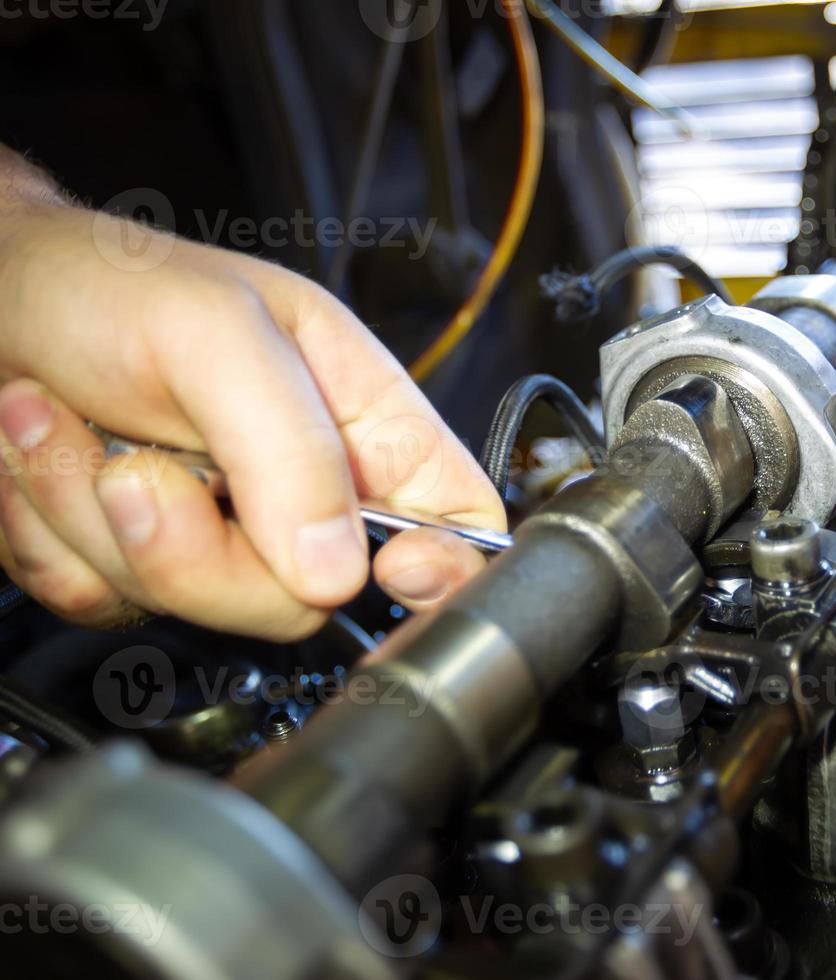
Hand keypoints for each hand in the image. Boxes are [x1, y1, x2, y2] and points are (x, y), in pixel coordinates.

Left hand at [0, 173, 503, 638]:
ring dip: (95, 518)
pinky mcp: (132, 565)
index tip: (388, 568)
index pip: (459, 523)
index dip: (448, 567)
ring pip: (196, 608)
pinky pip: (106, 602)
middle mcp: (299, 490)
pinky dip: (49, 534)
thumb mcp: (219, 332)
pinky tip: (43, 457)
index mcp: (360, 422)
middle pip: (305, 598)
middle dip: (199, 545)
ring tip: (65, 422)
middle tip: (140, 463)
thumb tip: (337, 570)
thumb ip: (292, 449)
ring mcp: (216, 535)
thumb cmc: (104, 281)